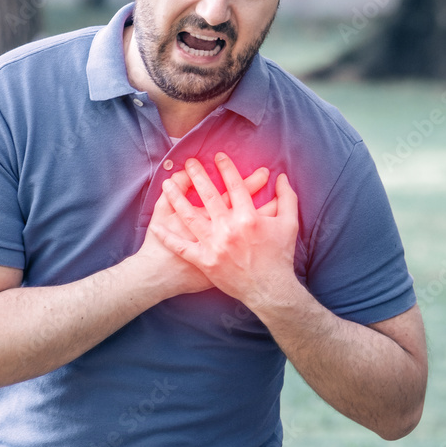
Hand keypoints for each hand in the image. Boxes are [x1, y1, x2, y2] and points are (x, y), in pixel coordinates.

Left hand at [151, 153, 299, 310]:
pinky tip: (156, 225)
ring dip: (177, 198)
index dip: (226, 168)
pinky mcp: (205, 262)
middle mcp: (229, 229)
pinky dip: (168, 237)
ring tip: (167, 183)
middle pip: (209, 195)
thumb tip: (282, 177)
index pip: (235, 185)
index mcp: (249, 218)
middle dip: (197, 175)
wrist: (269, 290)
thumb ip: (287, 198)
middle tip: (190, 162)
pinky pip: (182, 247)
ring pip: (190, 216)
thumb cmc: (280, 256)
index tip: (218, 156)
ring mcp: (214, 246)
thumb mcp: (289, 224)